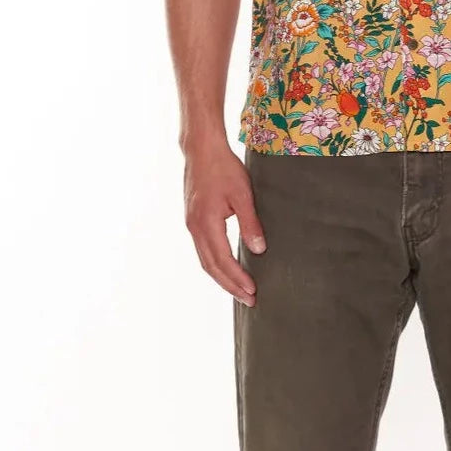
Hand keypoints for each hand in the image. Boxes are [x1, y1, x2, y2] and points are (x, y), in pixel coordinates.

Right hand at [184, 141, 266, 305]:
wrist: (202, 149)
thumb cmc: (224, 168)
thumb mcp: (242, 194)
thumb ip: (250, 223)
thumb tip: (259, 250)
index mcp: (206, 224)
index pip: (223, 261)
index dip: (237, 279)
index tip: (253, 292)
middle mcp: (195, 228)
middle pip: (211, 267)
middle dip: (230, 285)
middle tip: (249, 300)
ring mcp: (192, 224)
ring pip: (205, 260)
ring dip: (222, 277)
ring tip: (239, 289)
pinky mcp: (193, 219)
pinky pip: (203, 249)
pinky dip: (215, 263)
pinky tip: (227, 266)